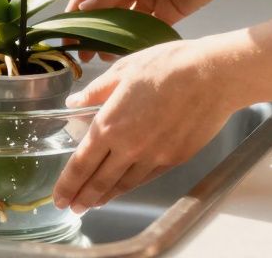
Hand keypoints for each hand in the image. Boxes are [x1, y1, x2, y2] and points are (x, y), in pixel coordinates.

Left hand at [52, 39, 234, 212]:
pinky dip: (131, 186)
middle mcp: (130, 147)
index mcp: (110, 124)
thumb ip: (96, 91)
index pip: (81, 163)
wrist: (212, 76)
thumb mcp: (123, 70)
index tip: (58, 196)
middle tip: (72, 206)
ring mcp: (154, 156)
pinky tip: (124, 187)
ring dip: (106, 196)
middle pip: (100, 181)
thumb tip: (74, 101)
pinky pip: (146, 178)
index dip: (67, 184)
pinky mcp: (175, 159)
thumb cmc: (168, 65)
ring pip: (124, 184)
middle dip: (83, 198)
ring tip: (94, 202)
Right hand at [67, 0, 237, 60]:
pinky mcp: (168, 11)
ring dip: (114, 37)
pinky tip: (126, 52)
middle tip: (82, 50)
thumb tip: (86, 8)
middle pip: (108, 7)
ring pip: (126, 21)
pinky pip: (148, 28)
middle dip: (95, 28)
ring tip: (101, 55)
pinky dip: (137, 40)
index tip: (65, 29)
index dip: (78, 8)